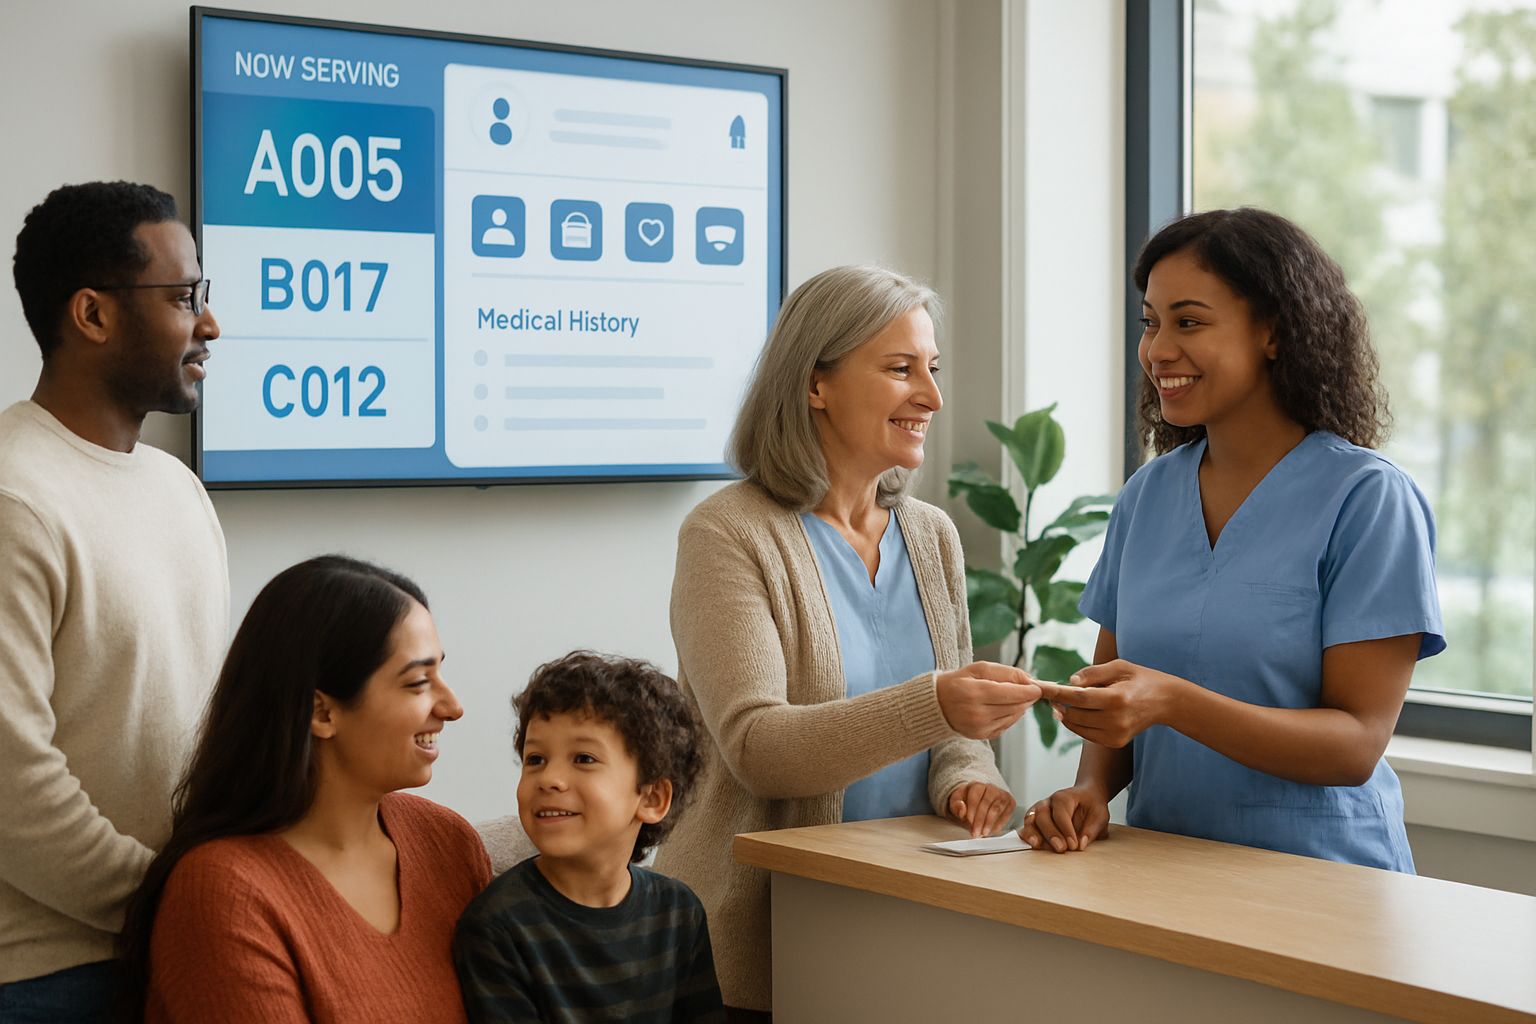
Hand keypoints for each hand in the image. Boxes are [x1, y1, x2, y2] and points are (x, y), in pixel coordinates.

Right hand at [934, 662, 1041, 739]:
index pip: (1011, 694)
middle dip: (1026, 698)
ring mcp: (980, 727)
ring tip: (1016, 697)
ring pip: (1013, 717)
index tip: (1037, 687)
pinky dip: (1011, 716)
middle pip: (1015, 706)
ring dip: (1020, 707)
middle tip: (1029, 690)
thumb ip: (1005, 672)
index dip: (1028, 691)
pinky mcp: (982, 736)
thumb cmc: (958, 682)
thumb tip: (1029, 679)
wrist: (937, 704)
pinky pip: (1006, 725)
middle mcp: (978, 713)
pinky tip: (1005, 707)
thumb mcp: (978, 669)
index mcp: (975, 693)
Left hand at [946, 781, 1015, 838]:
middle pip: (986, 804)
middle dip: (980, 821)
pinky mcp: (1010, 802)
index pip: (974, 797)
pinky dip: (999, 824)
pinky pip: (1006, 814)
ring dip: (989, 823)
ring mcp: (1002, 794)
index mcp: (976, 786)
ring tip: (984, 833)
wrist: (981, 800)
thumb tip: (962, 809)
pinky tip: (992, 831)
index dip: (972, 812)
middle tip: (976, 833)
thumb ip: (956, 806)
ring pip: (996, 809)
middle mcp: (990, 787)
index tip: (969, 824)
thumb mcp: (957, 803)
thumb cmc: (967, 802)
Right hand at [1018, 785, 1109, 852]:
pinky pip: (1027, 826)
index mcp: (1063, 797)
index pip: (1061, 813)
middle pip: (1042, 815)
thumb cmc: (1091, 806)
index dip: (1066, 830)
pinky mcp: (1036, 821)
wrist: (1086, 798)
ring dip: (1032, 833)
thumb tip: (1081, 843)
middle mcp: (1048, 802)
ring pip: (1030, 819)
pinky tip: (1032, 844)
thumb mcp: (1100, 815)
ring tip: (1037, 845)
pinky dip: (1027, 835)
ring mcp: (1040, 810)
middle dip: (1050, 833)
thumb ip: (1092, 829)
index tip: (1074, 845)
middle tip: (1061, 848)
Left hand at [1034, 659, 1184, 748]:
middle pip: (1074, 714)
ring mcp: (1116, 735)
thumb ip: (1092, 673)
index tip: (1038, 687)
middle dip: (1059, 703)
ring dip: (1067, 714)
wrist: (1165, 702)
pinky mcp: (1115, 743)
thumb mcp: (1119, 666)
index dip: (1055, 693)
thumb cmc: (1139, 679)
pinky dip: (1079, 723)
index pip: (1077, 698)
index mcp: (1117, 698)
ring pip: (1076, 726)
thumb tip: (1070, 682)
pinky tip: (1084, 711)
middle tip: (1053, 692)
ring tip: (1069, 700)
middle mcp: (1116, 720)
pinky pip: (1086, 734)